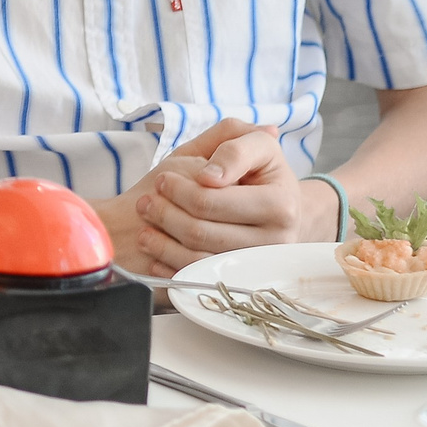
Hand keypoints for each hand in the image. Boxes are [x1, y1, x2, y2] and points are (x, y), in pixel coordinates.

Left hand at [126, 119, 328, 268]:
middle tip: (146, 199)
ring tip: (146, 218)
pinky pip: (198, 278)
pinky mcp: (241, 282)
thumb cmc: (258, 172)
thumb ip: (234, 146)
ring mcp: (257, 267)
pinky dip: (168, 263)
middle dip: (165, 212)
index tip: (162, 178)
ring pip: (196, 258)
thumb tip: (210, 175)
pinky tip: (155, 246)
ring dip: (160, 240)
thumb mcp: (254, 145)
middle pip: (202, 232)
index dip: (182, 189)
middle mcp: (274, 240)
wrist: (279, 211)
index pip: (215, 200)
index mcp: (280, 205)